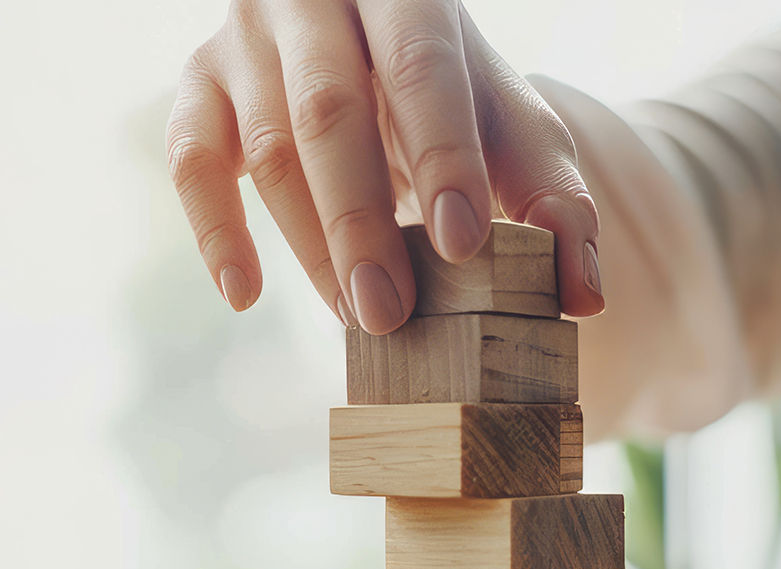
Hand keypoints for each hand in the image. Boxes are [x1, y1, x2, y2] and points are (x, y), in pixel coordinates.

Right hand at [166, 0, 603, 329]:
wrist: (377, 57)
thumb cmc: (455, 104)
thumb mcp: (514, 135)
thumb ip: (556, 203)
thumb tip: (585, 297)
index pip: (424, 65)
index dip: (442, 154)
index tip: (462, 246)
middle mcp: (317, 1)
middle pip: (329, 111)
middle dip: (362, 223)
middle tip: (390, 315)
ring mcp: (250, 41)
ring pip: (266, 148)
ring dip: (310, 247)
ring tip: (356, 318)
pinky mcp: (204, 88)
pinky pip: (189, 159)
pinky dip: (215, 231)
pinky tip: (244, 294)